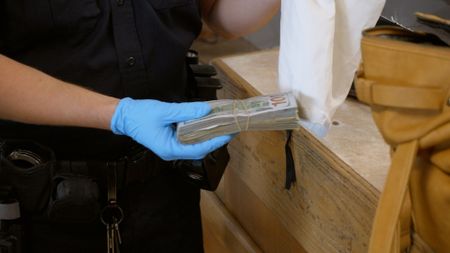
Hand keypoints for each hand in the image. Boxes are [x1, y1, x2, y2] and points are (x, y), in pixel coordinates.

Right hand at [110, 98, 231, 160]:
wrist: (124, 116)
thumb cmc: (140, 115)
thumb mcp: (165, 111)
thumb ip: (186, 111)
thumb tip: (206, 110)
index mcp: (169, 149)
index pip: (198, 149)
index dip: (215, 142)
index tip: (228, 134)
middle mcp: (172, 151)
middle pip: (199, 150)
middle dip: (215, 140)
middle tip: (229, 128)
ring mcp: (171, 147)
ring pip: (195, 145)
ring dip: (208, 136)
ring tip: (222, 126)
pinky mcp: (171, 140)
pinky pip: (189, 140)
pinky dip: (199, 133)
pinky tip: (207, 124)